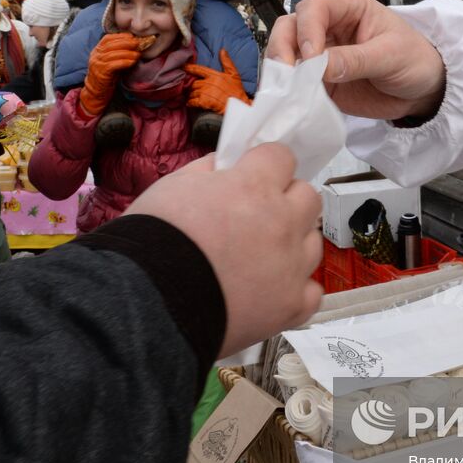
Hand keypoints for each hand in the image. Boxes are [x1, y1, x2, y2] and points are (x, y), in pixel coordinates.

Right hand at [79, 32, 144, 116]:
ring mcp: (97, 64)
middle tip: (138, 43)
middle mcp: (95, 55)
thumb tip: (134, 46)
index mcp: (97, 50)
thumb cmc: (107, 76)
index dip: (120, 36)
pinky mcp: (101, 73)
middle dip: (126, 43)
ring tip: (137, 54)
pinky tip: (132, 62)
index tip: (132, 36)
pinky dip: (124, 62)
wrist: (97, 93)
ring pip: (113, 54)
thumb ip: (118, 53)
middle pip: (111, 45)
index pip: (107, 38)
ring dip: (127, 53)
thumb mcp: (111, 62)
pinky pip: (113, 65)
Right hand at [123, 144, 322, 356]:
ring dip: (293, 244)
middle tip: (259, 214)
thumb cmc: (151, 242)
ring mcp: (290, 266)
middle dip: (287, 200)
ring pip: (313, 243)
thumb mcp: (172, 187)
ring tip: (260, 257)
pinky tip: (273, 289)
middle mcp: (281, 223)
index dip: (265, 165)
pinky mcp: (290, 306)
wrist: (148, 303)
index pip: (282, 157)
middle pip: (308, 197)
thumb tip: (224, 166)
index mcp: (253, 187)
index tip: (254, 174)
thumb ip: (206, 171)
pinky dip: (296, 290)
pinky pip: (312, 292)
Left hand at [185, 49, 249, 113]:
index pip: (199, 69)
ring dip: (192, 94)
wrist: (238, 106)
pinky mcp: (204, 102)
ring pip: (192, 92)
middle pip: (194, 83)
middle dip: (193, 86)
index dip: (190, 68)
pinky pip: (192, 101)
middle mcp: (208, 83)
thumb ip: (227, 62)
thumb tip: (222, 50)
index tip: (183, 67)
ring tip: (194, 97)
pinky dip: (191, 102)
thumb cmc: (236, 91)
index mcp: (214, 75)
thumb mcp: (234, 74)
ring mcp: (205, 92)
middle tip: (193, 89)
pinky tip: (191, 103)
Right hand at [266, 0, 446, 119]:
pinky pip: (295, 82)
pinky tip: (292, 100)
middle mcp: (327, 26)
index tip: (312, 58)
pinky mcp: (318, 80)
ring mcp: (320, 54)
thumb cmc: (414, 59)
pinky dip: (289, 90)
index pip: (314, 8)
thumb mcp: (391, 55)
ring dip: (281, 70)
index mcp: (347, 6)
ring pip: (285, 53)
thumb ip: (356, 60)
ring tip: (288, 89)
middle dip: (283, 48)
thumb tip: (320, 66)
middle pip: (289, 27)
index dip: (307, 31)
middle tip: (288, 73)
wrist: (422, 91)